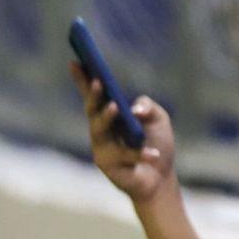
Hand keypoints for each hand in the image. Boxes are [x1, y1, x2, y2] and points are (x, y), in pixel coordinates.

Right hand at [70, 62, 176, 203]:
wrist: (161, 178)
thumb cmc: (157, 144)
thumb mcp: (159, 119)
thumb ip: (148, 107)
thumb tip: (134, 109)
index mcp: (110, 115)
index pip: (94, 94)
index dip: (84, 79)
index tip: (76, 61)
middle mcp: (101, 130)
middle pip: (92, 110)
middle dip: (94, 95)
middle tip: (99, 81)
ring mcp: (102, 148)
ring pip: (100, 131)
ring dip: (107, 117)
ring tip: (116, 106)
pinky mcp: (109, 166)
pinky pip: (125, 155)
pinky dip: (141, 153)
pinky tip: (153, 154)